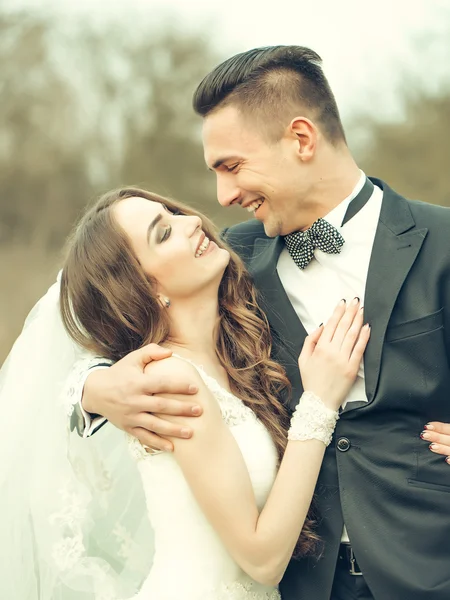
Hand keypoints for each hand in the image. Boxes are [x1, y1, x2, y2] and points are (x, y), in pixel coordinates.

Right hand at [82, 344, 202, 450]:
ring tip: (191, 432)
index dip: (179, 386)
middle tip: (199, 410)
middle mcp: (134, 401)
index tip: (195, 388)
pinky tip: (172, 448)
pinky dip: (157, 443)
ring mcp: (131, 416)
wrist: (95, 392)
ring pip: (155, 425)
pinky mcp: (128, 427)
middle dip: (181, 409)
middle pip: (161, 406)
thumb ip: (151, 352)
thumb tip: (171, 352)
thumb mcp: (133, 359)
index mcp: (137, 383)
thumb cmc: (119, 373)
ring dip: (173, 430)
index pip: (162, 384)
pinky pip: (144, 437)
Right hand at [298, 298, 369, 411]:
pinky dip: (364, 337)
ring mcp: (343, 360)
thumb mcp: (303, 359)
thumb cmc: (311, 380)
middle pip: (343, 326)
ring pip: (352, 335)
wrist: (319, 402)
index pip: (331, 324)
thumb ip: (310, 341)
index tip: (342, 301)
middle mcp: (332, 351)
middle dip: (350, 311)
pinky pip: (360, 349)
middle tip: (355, 300)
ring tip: (362, 309)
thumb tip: (322, 326)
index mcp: (320, 348)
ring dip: (358, 320)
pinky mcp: (352, 368)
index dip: (337, 311)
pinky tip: (367, 327)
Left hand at [420, 422, 449, 464]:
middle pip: (448, 438)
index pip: (448, 428)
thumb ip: (445, 430)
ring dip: (442, 448)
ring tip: (431, 447)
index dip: (438, 427)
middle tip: (424, 435)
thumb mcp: (449, 431)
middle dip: (436, 437)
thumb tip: (430, 427)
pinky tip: (446, 460)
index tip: (426, 426)